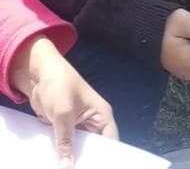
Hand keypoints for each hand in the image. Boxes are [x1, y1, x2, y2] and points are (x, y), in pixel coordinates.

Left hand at [9, 35, 117, 166]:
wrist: (36, 73)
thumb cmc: (58, 84)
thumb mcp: (63, 113)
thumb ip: (65, 142)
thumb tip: (67, 168)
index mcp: (101, 115)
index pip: (110, 143)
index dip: (106, 159)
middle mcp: (92, 123)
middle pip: (94, 150)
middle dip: (86, 162)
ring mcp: (78, 127)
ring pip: (79, 151)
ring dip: (72, 160)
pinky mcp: (64, 130)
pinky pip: (65, 148)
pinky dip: (61, 155)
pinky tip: (56, 165)